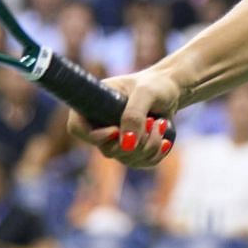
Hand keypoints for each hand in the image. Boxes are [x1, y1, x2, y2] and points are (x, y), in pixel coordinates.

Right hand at [68, 64, 184, 169]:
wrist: (170, 91)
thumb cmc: (155, 84)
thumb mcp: (145, 93)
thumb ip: (134, 114)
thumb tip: (127, 144)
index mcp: (93, 104)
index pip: (77, 128)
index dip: (94, 136)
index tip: (116, 130)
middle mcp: (101, 125)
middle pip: (107, 149)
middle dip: (134, 141)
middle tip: (152, 122)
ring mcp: (116, 140)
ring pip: (126, 158)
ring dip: (149, 145)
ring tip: (161, 124)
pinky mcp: (132, 150)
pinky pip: (141, 163)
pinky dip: (156, 154)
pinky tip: (165, 140)